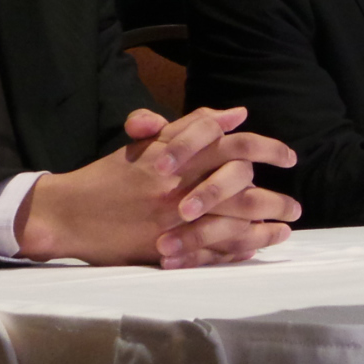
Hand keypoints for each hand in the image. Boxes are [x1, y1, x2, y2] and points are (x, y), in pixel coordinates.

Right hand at [17, 106, 301, 267]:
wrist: (67, 214)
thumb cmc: (110, 175)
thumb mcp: (146, 142)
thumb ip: (191, 126)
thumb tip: (237, 114)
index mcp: (174, 154)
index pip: (231, 145)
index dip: (266, 148)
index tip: (289, 157)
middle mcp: (177, 184)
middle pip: (241, 187)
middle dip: (275, 197)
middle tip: (296, 205)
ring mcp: (172, 218)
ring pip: (232, 221)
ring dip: (265, 225)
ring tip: (286, 227)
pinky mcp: (166, 246)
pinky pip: (213, 249)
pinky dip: (240, 249)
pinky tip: (259, 247)